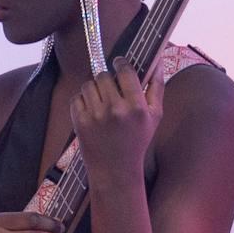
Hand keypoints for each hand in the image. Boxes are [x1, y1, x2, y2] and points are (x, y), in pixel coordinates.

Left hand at [71, 63, 162, 191]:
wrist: (115, 170)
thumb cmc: (137, 142)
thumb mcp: (155, 116)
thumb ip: (157, 87)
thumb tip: (157, 63)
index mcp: (137, 107)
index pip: (125, 71)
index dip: (121, 63)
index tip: (119, 62)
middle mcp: (115, 109)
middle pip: (103, 76)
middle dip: (106, 79)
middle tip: (110, 88)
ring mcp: (95, 116)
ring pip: (88, 85)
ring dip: (93, 89)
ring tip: (101, 101)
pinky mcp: (79, 122)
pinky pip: (76, 98)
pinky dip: (82, 101)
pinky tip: (91, 111)